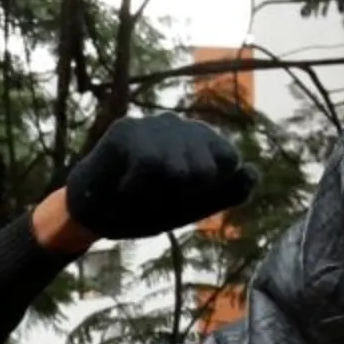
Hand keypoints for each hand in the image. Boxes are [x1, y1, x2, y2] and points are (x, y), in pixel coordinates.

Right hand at [63, 115, 259, 241]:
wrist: (90, 218)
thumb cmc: (142, 210)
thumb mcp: (192, 206)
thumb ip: (226, 192)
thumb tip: (252, 171)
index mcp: (203, 142)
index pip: (229, 162)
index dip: (207, 191)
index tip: (181, 196)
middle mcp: (183, 126)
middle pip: (206, 170)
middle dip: (181, 195)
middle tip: (154, 195)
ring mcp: (155, 125)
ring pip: (180, 170)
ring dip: (157, 195)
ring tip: (138, 191)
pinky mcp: (128, 129)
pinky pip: (150, 166)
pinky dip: (136, 188)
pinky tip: (122, 187)